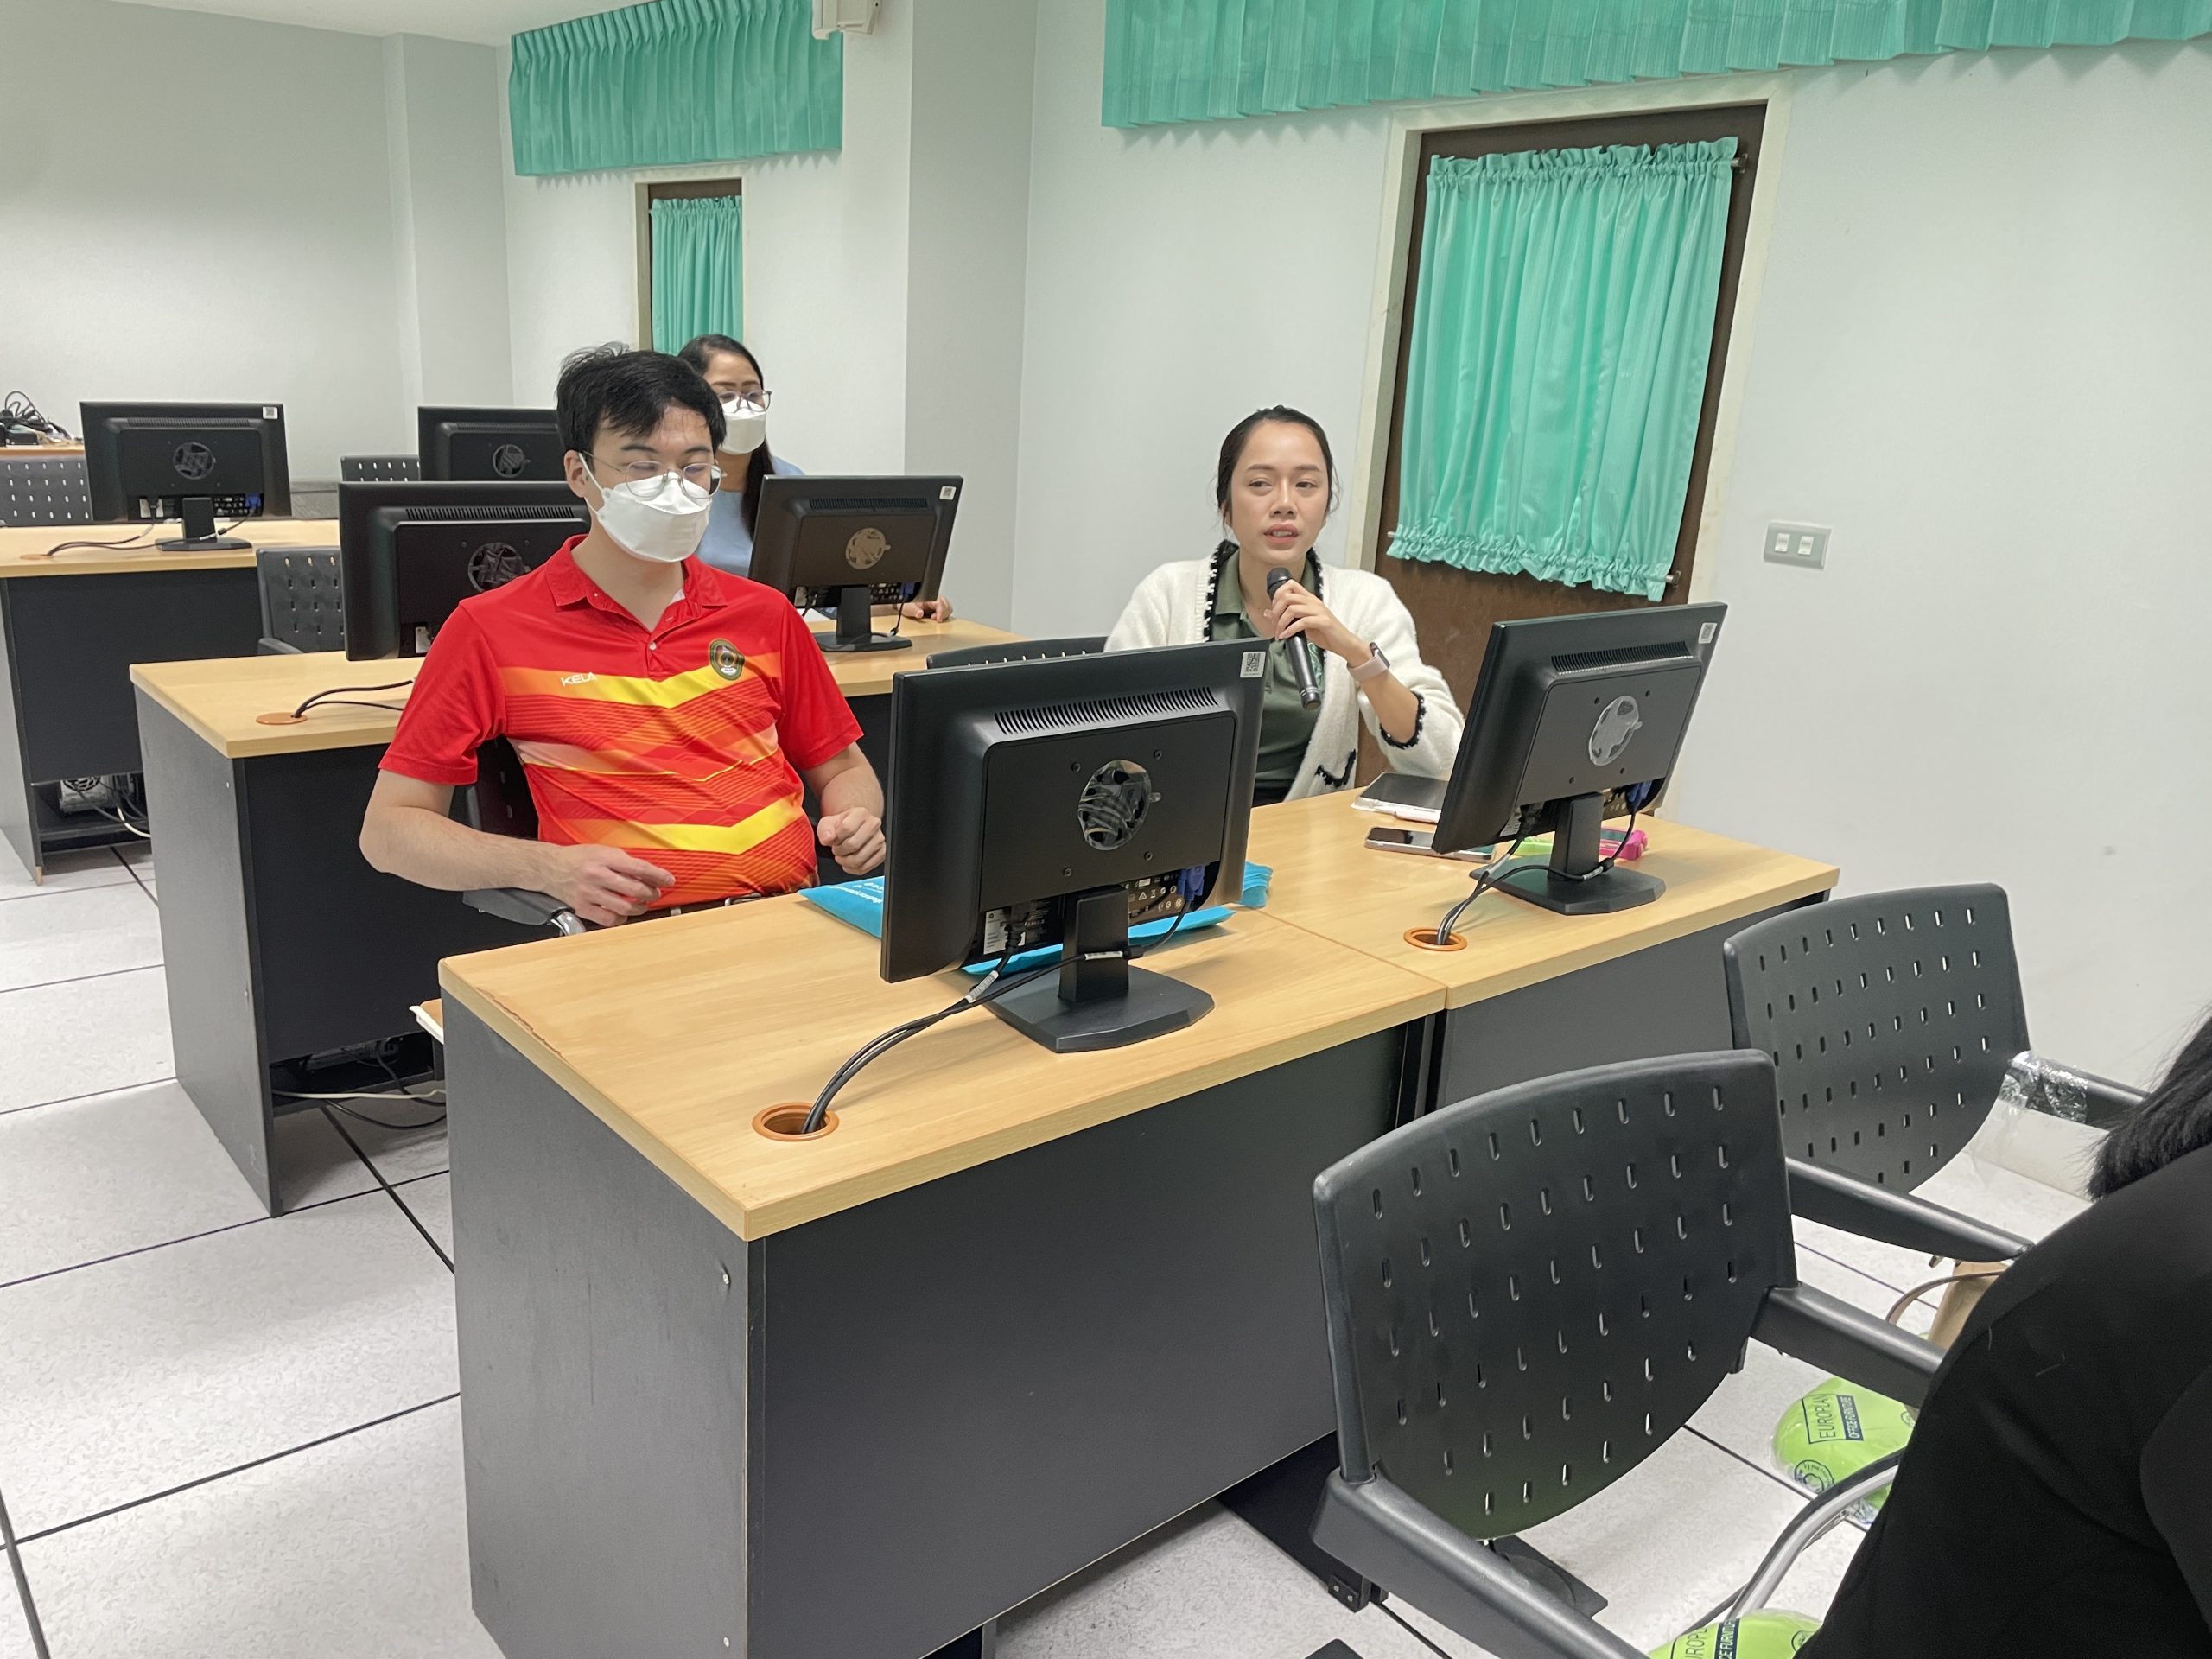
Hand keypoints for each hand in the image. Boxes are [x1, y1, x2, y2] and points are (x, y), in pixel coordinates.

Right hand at [540, 843, 674, 927]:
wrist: (549, 867)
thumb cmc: (578, 858)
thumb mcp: (602, 851)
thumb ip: (624, 861)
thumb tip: (649, 874)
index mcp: (603, 858)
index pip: (638, 868)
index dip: (658, 876)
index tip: (669, 880)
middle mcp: (596, 875)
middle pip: (635, 889)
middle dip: (651, 893)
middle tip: (655, 893)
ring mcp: (588, 893)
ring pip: (625, 906)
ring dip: (640, 907)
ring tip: (642, 904)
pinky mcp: (582, 908)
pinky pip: (609, 919)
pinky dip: (621, 918)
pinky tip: (623, 912)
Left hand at [817, 807, 884, 875]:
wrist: (854, 830)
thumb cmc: (842, 826)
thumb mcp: (828, 823)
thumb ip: (825, 829)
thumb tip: (827, 838)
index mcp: (861, 814)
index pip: (847, 829)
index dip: (836, 839)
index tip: (834, 840)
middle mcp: (873, 825)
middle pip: (853, 845)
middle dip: (839, 851)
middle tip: (837, 849)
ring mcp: (879, 840)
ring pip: (858, 859)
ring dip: (845, 861)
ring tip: (843, 856)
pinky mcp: (882, 853)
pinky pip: (865, 867)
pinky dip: (853, 869)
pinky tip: (849, 863)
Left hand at [900, 597, 953, 622]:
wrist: (903, 603)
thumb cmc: (906, 604)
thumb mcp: (908, 607)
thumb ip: (914, 611)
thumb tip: (920, 613)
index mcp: (928, 596)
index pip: (940, 603)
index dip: (941, 612)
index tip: (938, 619)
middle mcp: (934, 598)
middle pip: (946, 605)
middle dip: (942, 613)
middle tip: (933, 618)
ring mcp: (937, 602)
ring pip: (948, 607)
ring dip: (944, 614)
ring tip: (934, 618)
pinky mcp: (937, 606)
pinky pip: (946, 610)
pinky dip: (944, 615)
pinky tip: (936, 617)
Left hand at [1265, 578, 1363, 663]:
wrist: (1344, 643)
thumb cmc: (1325, 633)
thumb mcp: (1302, 624)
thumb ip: (1288, 617)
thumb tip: (1268, 613)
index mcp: (1309, 599)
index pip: (1290, 584)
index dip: (1278, 594)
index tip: (1273, 608)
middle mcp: (1314, 602)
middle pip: (1288, 596)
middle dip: (1276, 611)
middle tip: (1274, 623)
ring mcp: (1319, 610)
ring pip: (1292, 608)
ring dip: (1281, 622)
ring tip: (1279, 632)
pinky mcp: (1323, 621)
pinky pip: (1302, 622)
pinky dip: (1290, 630)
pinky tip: (1286, 636)